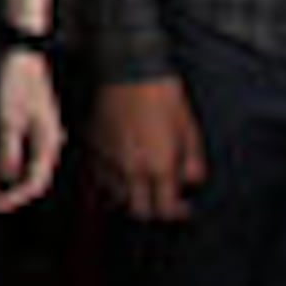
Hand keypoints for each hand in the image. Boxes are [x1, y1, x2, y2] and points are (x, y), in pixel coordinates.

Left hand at [0, 50, 64, 211]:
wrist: (20, 57)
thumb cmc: (17, 84)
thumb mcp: (8, 119)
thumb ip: (7, 151)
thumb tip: (5, 178)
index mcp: (48, 144)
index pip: (34, 183)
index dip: (14, 198)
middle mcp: (47, 144)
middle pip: (31, 179)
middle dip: (8, 190)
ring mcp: (39, 137)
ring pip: (24, 168)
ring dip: (5, 178)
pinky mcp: (29, 130)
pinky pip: (20, 155)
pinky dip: (5, 163)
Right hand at [91, 77, 204, 223]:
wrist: (130, 72)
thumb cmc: (164, 99)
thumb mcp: (191, 132)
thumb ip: (193, 165)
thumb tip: (191, 182)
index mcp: (159, 168)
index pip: (164, 211)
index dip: (177, 213)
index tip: (183, 205)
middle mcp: (131, 171)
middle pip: (137, 212)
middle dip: (152, 210)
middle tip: (161, 199)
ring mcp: (107, 161)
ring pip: (114, 198)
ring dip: (129, 197)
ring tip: (139, 186)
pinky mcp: (92, 148)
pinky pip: (97, 178)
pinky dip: (108, 182)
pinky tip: (119, 171)